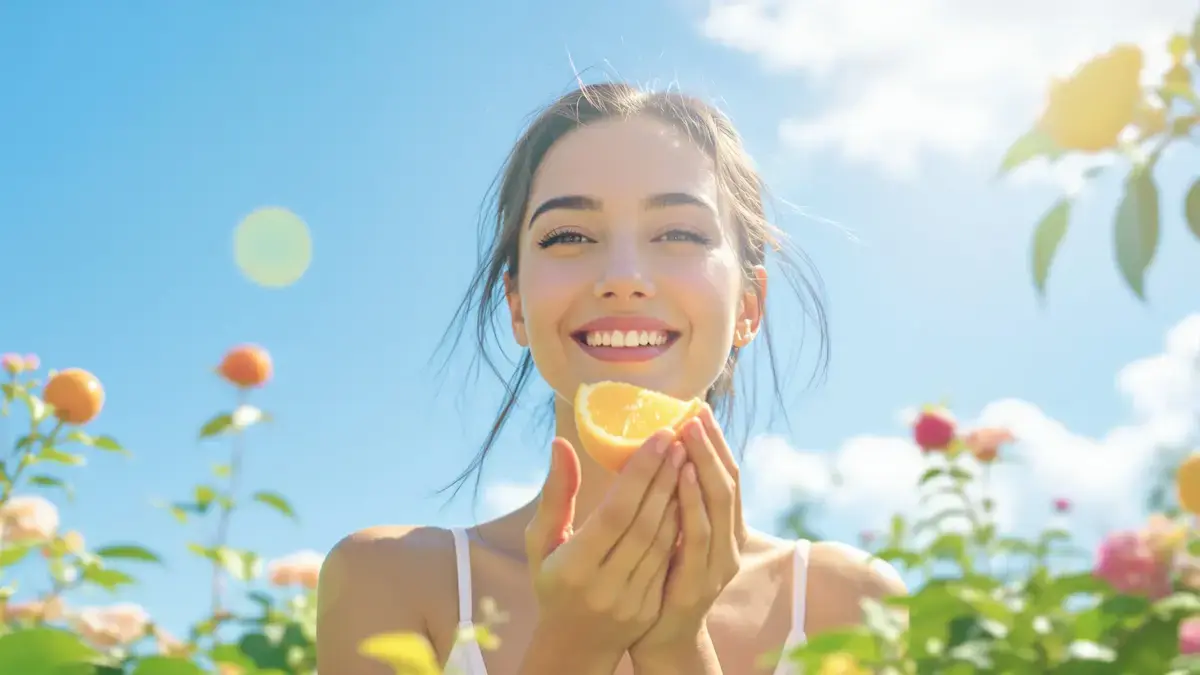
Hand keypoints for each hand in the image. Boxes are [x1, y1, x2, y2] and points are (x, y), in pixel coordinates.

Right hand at [524, 430, 684, 658]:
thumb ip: (555, 493)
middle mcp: (604, 586)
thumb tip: (561, 444)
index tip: (660, 437)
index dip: (640, 474)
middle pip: (644, 524)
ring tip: (688, 460)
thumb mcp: (542, 540)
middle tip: (680, 439)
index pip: (615, 513)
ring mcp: (631, 601)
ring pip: (663, 542)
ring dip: (679, 498)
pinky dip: (681, 526)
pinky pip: (671, 560)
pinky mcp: (650, 608)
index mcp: (573, 567)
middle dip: (665, 478)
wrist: (574, 643)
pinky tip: (688, 497)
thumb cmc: (553, 581)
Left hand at [631, 405, 745, 660]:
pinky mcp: (701, 580)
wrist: (660, 637)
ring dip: (704, 464)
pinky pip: (699, 534)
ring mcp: (719, 562)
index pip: (727, 474)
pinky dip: (693, 501)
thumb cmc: (661, 579)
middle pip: (728, 482)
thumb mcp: (672, 533)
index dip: (715, 442)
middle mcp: (730, 541)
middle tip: (695, 412)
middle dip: (712, 445)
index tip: (699, 408)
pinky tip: (680, 476)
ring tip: (689, 432)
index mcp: (724, 527)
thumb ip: (675, 497)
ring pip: (719, 503)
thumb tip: (664, 452)